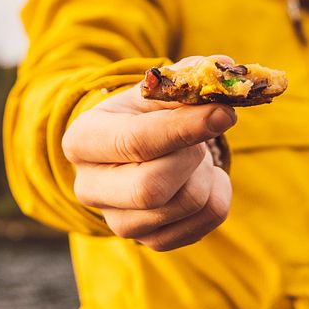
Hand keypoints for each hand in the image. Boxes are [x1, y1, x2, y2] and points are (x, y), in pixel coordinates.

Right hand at [62, 55, 236, 250]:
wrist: (135, 148)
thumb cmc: (146, 113)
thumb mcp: (157, 89)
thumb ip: (188, 75)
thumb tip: (225, 68)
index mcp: (84, 140)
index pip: (135, 141)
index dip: (185, 128)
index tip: (224, 113)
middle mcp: (90, 187)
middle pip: (151, 188)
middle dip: (191, 159)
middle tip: (201, 140)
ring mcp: (118, 221)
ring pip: (182, 206)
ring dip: (207, 174)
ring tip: (198, 156)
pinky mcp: (149, 241)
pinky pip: (201, 226)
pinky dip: (217, 197)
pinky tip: (203, 178)